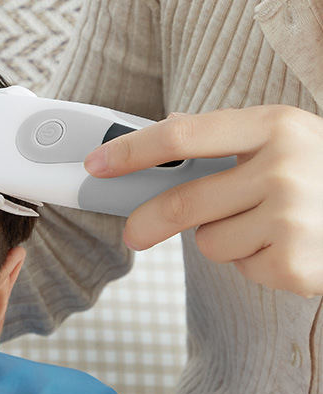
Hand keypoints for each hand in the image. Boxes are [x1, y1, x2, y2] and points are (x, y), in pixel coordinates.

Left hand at [83, 106, 322, 296]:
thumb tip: (158, 150)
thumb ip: (230, 146)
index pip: (183, 135)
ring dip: (228, 241)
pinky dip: (259, 264)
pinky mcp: (295, 263)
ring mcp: (291, 216)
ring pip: (210, 241)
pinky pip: (242, 268)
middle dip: (149, 221)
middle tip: (134, 231)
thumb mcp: (289, 143)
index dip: (132, 151)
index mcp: (276, 125)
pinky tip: (291, 248)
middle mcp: (284, 167)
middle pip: (184, 201)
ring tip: (272, 226)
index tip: (98, 164)